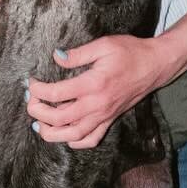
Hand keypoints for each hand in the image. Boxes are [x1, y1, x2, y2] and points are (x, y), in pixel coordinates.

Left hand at [27, 34, 179, 148]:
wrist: (155, 65)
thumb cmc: (130, 52)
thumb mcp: (103, 45)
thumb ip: (78, 54)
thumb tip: (56, 57)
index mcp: (93, 84)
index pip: (57, 94)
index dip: (38, 90)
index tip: (31, 83)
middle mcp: (97, 104)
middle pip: (59, 118)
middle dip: (38, 112)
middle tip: (31, 102)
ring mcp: (104, 115)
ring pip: (73, 135)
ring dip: (52, 133)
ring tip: (39, 125)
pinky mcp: (110, 120)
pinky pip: (91, 139)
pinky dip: (76, 142)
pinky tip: (65, 135)